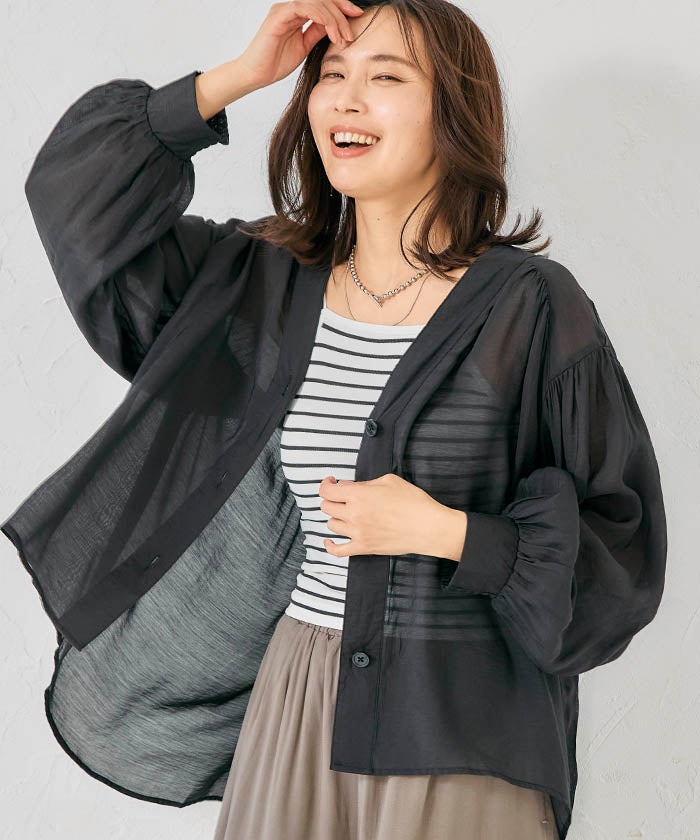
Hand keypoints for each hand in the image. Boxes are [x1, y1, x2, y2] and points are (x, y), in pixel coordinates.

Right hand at [237, 0, 364, 89]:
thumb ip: (316, 33)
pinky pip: (304, 8)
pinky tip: (331, 32)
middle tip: (352, 30)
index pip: (322, 3)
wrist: (255, 75)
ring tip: (343, 37)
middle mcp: (290, 8)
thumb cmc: (274, 63)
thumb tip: (334, 26)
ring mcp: (284, 10)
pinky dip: (322, 17)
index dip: (341, 7)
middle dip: (341, 11)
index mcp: (296, 14)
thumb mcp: (304, 47)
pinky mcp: (279, 16)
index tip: (357, 16)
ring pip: (316, 2)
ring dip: (334, 18)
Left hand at [318, 472, 447, 557]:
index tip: (331, 483)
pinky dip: (330, 546)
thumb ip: (366, 483)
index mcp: (359, 495)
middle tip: (342, 497)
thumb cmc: (414, 502)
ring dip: (336, 517)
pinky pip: (338, 551)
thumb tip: (351, 487)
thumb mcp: (390, 481)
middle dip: (332, 499)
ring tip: (346, 513)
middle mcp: (354, 514)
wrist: (428, 527)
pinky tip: (329, 540)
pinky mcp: (364, 548)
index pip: (327, 491)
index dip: (326, 485)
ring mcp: (357, 533)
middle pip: (327, 507)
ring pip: (331, 524)